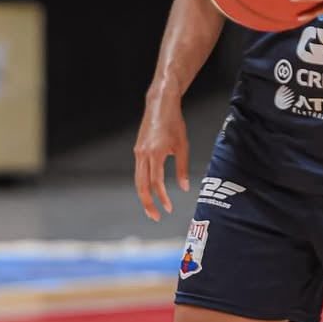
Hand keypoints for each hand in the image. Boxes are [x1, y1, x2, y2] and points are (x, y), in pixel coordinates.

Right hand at [133, 90, 190, 221]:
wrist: (160, 104)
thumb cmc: (174, 122)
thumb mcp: (183, 146)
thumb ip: (183, 168)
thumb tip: (184, 187)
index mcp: (155, 153)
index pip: (157, 182)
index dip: (162, 198)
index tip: (168, 209)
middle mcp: (143, 154)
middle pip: (141, 185)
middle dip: (147, 203)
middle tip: (155, 217)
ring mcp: (138, 152)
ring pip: (138, 180)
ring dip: (143, 196)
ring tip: (151, 208)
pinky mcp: (138, 150)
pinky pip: (139, 171)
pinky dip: (143, 183)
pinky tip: (150, 190)